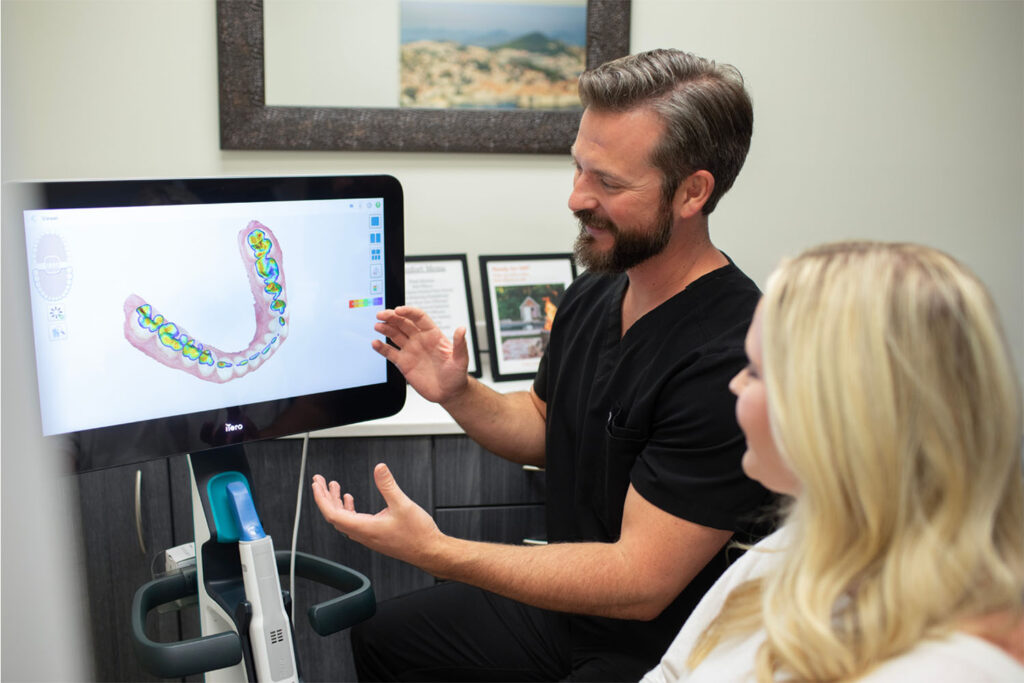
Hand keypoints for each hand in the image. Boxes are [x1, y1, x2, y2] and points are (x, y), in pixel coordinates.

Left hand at [311, 465, 444, 567]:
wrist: (429, 551)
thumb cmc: (418, 534)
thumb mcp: (403, 504)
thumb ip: (388, 485)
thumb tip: (379, 468)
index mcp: (365, 528)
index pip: (333, 514)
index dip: (322, 499)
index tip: (316, 485)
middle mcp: (363, 534)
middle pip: (334, 516)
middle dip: (325, 497)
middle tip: (320, 481)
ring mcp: (368, 536)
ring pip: (343, 520)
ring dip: (336, 502)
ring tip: (334, 487)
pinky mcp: (374, 536)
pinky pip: (353, 523)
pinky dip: (348, 509)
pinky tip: (351, 500)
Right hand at [372, 306, 469, 403]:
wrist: (449, 393)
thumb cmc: (457, 375)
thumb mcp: (461, 360)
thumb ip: (460, 344)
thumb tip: (462, 329)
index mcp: (433, 335)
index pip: (418, 317)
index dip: (408, 312)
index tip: (398, 310)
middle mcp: (420, 340)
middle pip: (403, 323)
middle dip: (392, 317)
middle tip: (381, 314)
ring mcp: (411, 350)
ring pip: (395, 335)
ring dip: (385, 328)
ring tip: (377, 325)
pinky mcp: (404, 363)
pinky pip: (390, 352)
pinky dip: (381, 348)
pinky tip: (375, 343)